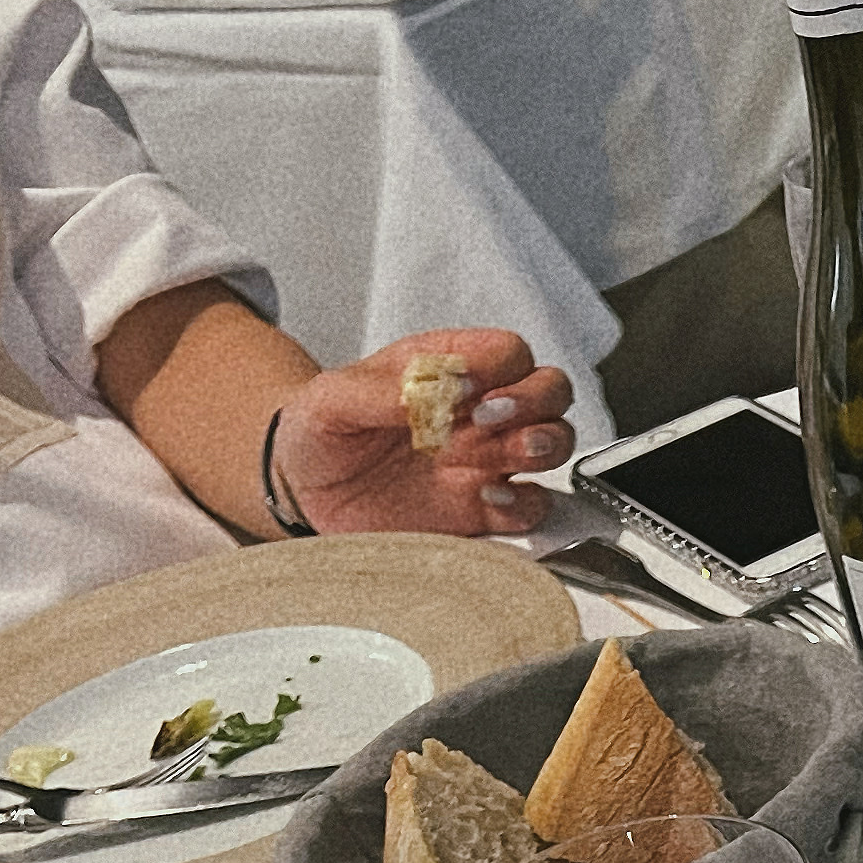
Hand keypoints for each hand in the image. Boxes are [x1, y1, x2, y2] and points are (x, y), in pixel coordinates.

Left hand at [273, 329, 577, 535]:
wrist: (306, 490)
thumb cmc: (322, 431)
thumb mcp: (331, 398)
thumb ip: (379, 389)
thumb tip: (431, 391)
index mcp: (448, 369)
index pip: (506, 352)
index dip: (496, 367)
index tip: (460, 389)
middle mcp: (479, 412)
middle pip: (550, 389)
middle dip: (531, 402)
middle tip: (484, 420)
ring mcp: (488, 461)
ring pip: (555, 442)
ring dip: (539, 446)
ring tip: (493, 458)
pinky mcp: (486, 511)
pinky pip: (535, 507)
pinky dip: (525, 505)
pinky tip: (487, 498)